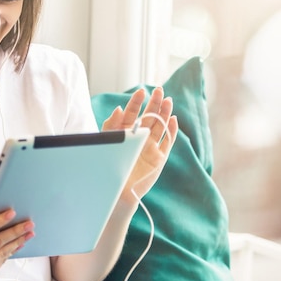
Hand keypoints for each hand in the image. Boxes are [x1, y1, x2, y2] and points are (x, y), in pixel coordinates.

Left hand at [102, 87, 177, 201]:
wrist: (117, 189)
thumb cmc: (109, 166)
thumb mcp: (107, 142)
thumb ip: (111, 125)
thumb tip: (118, 108)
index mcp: (126, 131)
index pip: (133, 113)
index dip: (137, 102)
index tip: (141, 92)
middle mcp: (139, 137)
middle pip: (149, 116)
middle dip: (154, 103)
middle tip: (159, 90)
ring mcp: (151, 146)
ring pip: (160, 126)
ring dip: (165, 113)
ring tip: (168, 100)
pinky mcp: (160, 157)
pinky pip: (168, 141)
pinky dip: (172, 131)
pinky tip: (173, 119)